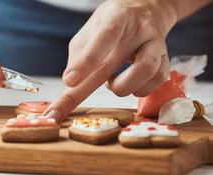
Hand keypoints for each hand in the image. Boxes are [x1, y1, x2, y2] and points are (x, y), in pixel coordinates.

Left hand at [45, 0, 177, 120]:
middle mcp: (138, 29)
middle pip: (118, 60)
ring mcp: (155, 43)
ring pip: (146, 71)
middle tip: (61, 111)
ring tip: (112, 83)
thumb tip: (70, 86)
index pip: (103, 37)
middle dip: (87, 88)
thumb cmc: (111, 25)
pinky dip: (140, 89)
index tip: (69, 81)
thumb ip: (79, 56)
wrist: (145, 10)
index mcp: (116, 17)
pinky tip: (129, 83)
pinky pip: (158, 81)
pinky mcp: (166, 59)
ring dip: (122, 87)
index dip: (87, 61)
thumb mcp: (89, 33)